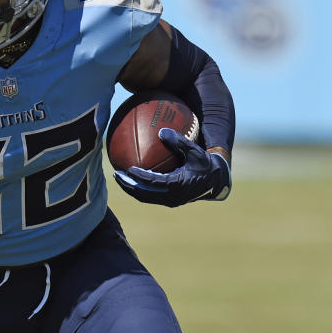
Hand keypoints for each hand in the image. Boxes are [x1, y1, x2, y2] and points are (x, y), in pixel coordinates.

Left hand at [113, 127, 230, 206]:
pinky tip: (131, 179)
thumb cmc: (205, 164)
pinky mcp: (169, 201)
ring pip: (145, 197)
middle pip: (144, 193)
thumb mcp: (195, 151)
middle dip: (128, 185)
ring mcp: (170, 201)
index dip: (140, 176)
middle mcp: (172, 196)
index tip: (128, 168)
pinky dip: (138, 189)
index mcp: (178, 185)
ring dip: (131, 188)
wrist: (216, 181)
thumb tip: (162, 131)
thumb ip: (179, 141)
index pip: (154, 182)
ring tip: (119, 178)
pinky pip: (149, 196)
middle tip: (116, 174)